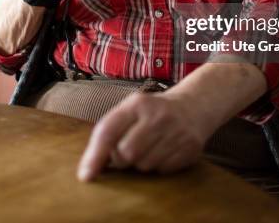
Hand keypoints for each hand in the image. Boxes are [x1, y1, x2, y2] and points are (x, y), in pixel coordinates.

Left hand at [77, 92, 206, 179]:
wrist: (193, 106)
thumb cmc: (152, 112)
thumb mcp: (131, 109)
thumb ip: (110, 131)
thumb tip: (90, 166)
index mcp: (137, 104)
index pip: (109, 131)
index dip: (95, 155)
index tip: (86, 175)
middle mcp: (157, 116)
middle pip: (126, 154)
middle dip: (122, 159)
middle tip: (128, 149)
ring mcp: (176, 132)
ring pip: (144, 166)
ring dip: (141, 163)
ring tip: (149, 147)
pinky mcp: (190, 149)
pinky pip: (162, 171)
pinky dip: (158, 166)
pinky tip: (163, 151)